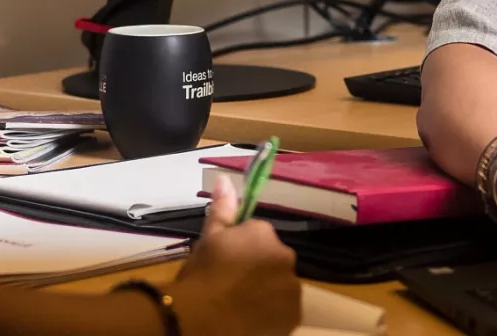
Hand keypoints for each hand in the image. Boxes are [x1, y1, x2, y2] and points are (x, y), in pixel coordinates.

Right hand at [167, 175, 300, 335]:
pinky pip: (284, 310)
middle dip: (256, 269)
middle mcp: (285, 256)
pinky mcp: (293, 315)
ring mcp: (292, 288)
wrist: (202, 319)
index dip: (239, 251)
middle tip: (230, 284)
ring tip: (238, 304)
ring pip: (279, 286)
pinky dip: (272, 314)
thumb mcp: (208, 238)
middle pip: (272, 260)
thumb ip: (223, 209)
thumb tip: (225, 178)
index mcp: (264, 233)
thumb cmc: (202, 275)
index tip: (224, 263)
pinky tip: (250, 317)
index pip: (257, 237)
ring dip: (266, 291)